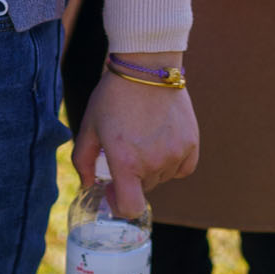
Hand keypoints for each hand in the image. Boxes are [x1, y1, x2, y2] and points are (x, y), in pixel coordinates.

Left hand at [74, 63, 199, 215]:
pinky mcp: (191, 142)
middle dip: (132, 176)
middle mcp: (154, 162)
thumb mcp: (89, 127)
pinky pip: (183, 167)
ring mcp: (175, 152)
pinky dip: (174, 162)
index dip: (119, 203)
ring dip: (152, 167)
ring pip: (162, 177)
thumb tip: (88, 184)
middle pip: (144, 188)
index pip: (130, 208)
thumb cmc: (113, 95)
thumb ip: (83, 160)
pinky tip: (163, 142)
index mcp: (126, 162)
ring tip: (143, 138)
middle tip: (125, 149)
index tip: (112, 186)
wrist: (145, 65)